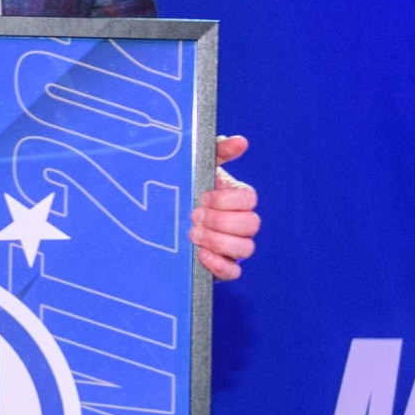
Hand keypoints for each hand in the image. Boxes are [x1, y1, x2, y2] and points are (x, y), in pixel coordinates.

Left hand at [195, 133, 260, 281]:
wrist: (163, 221)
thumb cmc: (189, 191)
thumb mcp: (200, 167)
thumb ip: (219, 151)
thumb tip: (240, 141)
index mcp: (238, 199)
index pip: (250, 199)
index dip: (227, 199)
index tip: (203, 196)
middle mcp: (242, 223)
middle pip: (251, 224)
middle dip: (221, 220)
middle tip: (194, 216)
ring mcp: (234, 246)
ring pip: (246, 249)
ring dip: (218, 241)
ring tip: (194, 234)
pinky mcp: (223, 267)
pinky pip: (234, 272)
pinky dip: (220, 264)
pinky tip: (202, 254)